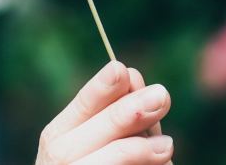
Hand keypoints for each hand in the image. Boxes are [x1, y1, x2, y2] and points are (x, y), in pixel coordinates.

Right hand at [36, 61, 173, 163]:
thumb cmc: (97, 160)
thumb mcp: (101, 136)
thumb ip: (118, 111)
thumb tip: (133, 76)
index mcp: (59, 136)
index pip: (82, 106)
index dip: (102, 89)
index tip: (122, 70)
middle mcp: (59, 160)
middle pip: (101, 131)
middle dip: (131, 112)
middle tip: (163, 96)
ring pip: (117, 157)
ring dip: (145, 149)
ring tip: (167, 147)